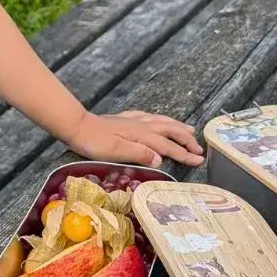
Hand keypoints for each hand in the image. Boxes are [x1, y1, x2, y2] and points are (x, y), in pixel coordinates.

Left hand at [67, 109, 202, 166]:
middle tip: (199, 149)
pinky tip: (159, 120)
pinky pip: (149, 116)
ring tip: (190, 130)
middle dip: (187, 140)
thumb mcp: (116, 152)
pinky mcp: (125, 119)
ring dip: (178, 127)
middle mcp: (142, 125)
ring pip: (162, 121)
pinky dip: (160, 119)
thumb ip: (139, 154)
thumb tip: (161, 159)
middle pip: (170, 131)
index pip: (168, 146)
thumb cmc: (94, 143)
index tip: (199, 160)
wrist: (77, 127)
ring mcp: (134, 120)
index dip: (184, 154)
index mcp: (142, 135)